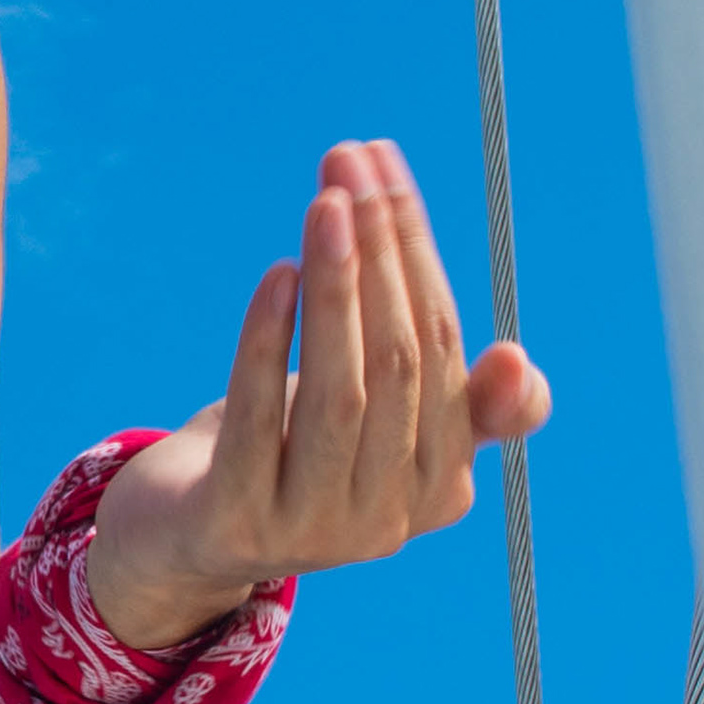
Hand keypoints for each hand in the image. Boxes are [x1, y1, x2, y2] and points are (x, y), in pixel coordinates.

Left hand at [77, 139, 550, 647]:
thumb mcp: (377, 422)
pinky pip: (259, 418)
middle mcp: (389, 520)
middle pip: (400, 366)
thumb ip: (451, 393)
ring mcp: (314, 529)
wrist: (188, 539)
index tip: (385, 169)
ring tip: (323, 203)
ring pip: (340, 392)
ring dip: (335, 286)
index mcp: (440, 487)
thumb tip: (515, 362)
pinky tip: (277, 274)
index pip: (445, 354)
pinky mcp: (239, 523)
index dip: (418, 255)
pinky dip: (270, 339)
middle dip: (380, 254)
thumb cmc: (293, 452)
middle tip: (348, 164)